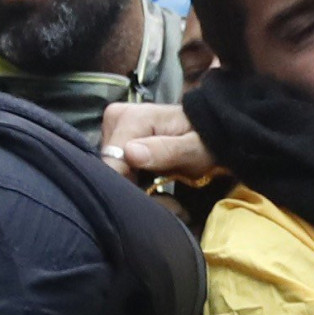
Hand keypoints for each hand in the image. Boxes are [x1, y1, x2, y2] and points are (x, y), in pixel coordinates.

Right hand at [96, 100, 211, 184]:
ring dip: (129, 178)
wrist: (205, 130)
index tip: (148, 197)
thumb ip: (166, 151)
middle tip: (156, 191)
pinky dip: (128, 173)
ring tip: (153, 183)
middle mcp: (116, 117)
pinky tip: (145, 177)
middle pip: (108, 163)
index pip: (112, 160)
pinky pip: (114, 162)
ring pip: (110, 165)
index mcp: (132, 117)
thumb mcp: (194, 149)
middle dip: (128, 181)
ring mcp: (113, 125)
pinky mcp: (115, 134)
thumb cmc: (204, 140)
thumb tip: (130, 153)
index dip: (127, 183)